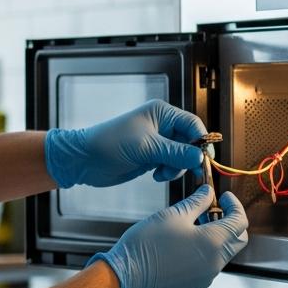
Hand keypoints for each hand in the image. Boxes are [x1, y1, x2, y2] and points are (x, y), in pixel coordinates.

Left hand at [44, 100, 206, 188]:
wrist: (84, 161)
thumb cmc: (108, 146)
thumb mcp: (146, 148)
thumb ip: (176, 152)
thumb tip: (200, 157)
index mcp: (162, 113)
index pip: (193, 125)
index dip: (201, 142)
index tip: (203, 159)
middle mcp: (163, 125)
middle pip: (191, 141)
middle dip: (188, 158)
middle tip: (188, 171)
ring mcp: (158, 141)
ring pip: (183, 155)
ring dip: (177, 167)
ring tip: (161, 172)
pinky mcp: (153, 155)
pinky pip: (173, 164)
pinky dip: (169, 171)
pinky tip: (156, 174)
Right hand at [87, 186, 248, 287]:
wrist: (126, 278)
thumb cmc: (148, 245)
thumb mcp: (174, 215)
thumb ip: (197, 202)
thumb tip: (208, 192)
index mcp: (215, 243)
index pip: (241, 221)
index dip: (234, 206)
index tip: (224, 198)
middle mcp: (216, 263)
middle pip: (237, 239)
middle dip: (230, 222)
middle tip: (212, 210)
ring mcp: (206, 278)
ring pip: (223, 254)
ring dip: (217, 238)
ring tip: (195, 225)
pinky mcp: (194, 287)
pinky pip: (208, 267)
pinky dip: (205, 253)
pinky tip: (186, 244)